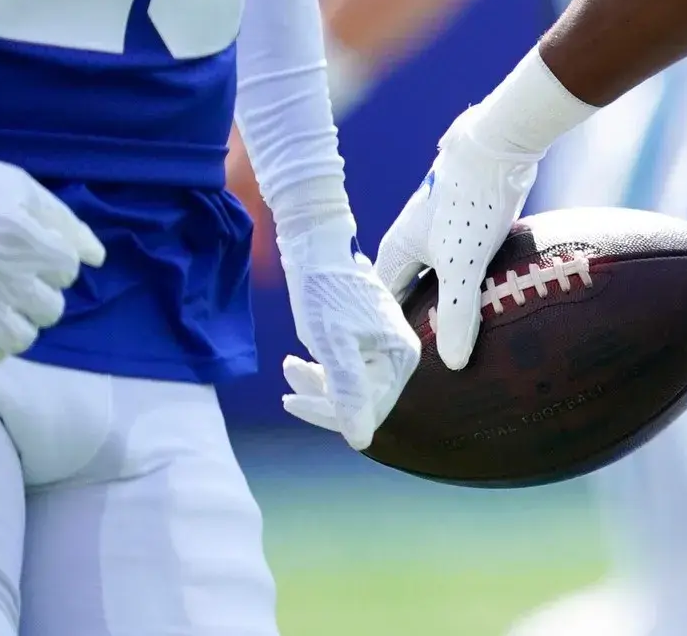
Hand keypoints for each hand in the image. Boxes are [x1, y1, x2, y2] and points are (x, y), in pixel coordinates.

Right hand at [0, 126, 105, 367]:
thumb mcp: (24, 188)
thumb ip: (65, 224)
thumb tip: (97, 258)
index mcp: (27, 243)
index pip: (68, 270)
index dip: (59, 258)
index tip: (40, 247)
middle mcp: (6, 277)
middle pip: (51, 308)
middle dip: (45, 291)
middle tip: (25, 275)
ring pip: (21, 337)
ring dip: (24, 323)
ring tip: (12, 306)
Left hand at [277, 229, 420, 449]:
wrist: (319, 245)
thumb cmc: (325, 293)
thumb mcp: (333, 347)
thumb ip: (349, 393)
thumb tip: (361, 441)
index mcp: (400, 358)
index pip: (368, 409)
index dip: (328, 413)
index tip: (290, 400)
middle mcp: (399, 354)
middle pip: (358, 398)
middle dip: (319, 394)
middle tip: (286, 375)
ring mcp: (383, 345)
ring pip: (349, 383)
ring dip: (315, 382)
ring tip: (288, 365)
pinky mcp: (367, 336)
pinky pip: (346, 367)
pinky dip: (321, 369)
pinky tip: (298, 360)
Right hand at [372, 106, 541, 370]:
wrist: (496, 145)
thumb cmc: (472, 203)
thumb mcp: (464, 264)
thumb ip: (457, 313)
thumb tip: (452, 364)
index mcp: (396, 254)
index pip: (384, 309)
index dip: (388, 339)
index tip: (397, 371)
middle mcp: (410, 242)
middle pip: (408, 295)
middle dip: (417, 324)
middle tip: (429, 361)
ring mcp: (437, 231)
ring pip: (435, 278)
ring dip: (444, 304)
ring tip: (459, 336)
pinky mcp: (464, 222)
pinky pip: (460, 263)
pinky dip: (467, 283)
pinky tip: (487, 297)